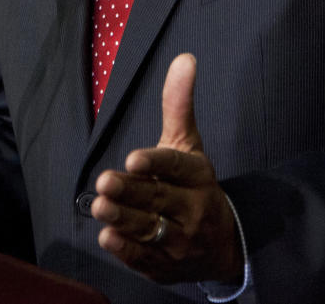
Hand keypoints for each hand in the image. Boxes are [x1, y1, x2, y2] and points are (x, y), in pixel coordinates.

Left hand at [91, 53, 242, 284]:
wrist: (223, 244)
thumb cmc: (195, 184)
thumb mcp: (189, 143)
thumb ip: (179, 103)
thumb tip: (184, 58)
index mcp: (197, 175)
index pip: (176, 167)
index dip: (155, 163)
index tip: (132, 159)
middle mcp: (191, 209)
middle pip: (158, 199)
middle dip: (130, 192)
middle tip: (105, 182)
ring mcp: (179, 240)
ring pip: (149, 229)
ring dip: (124, 220)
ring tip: (101, 207)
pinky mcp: (164, 265)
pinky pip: (145, 258)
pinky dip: (127, 250)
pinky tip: (108, 237)